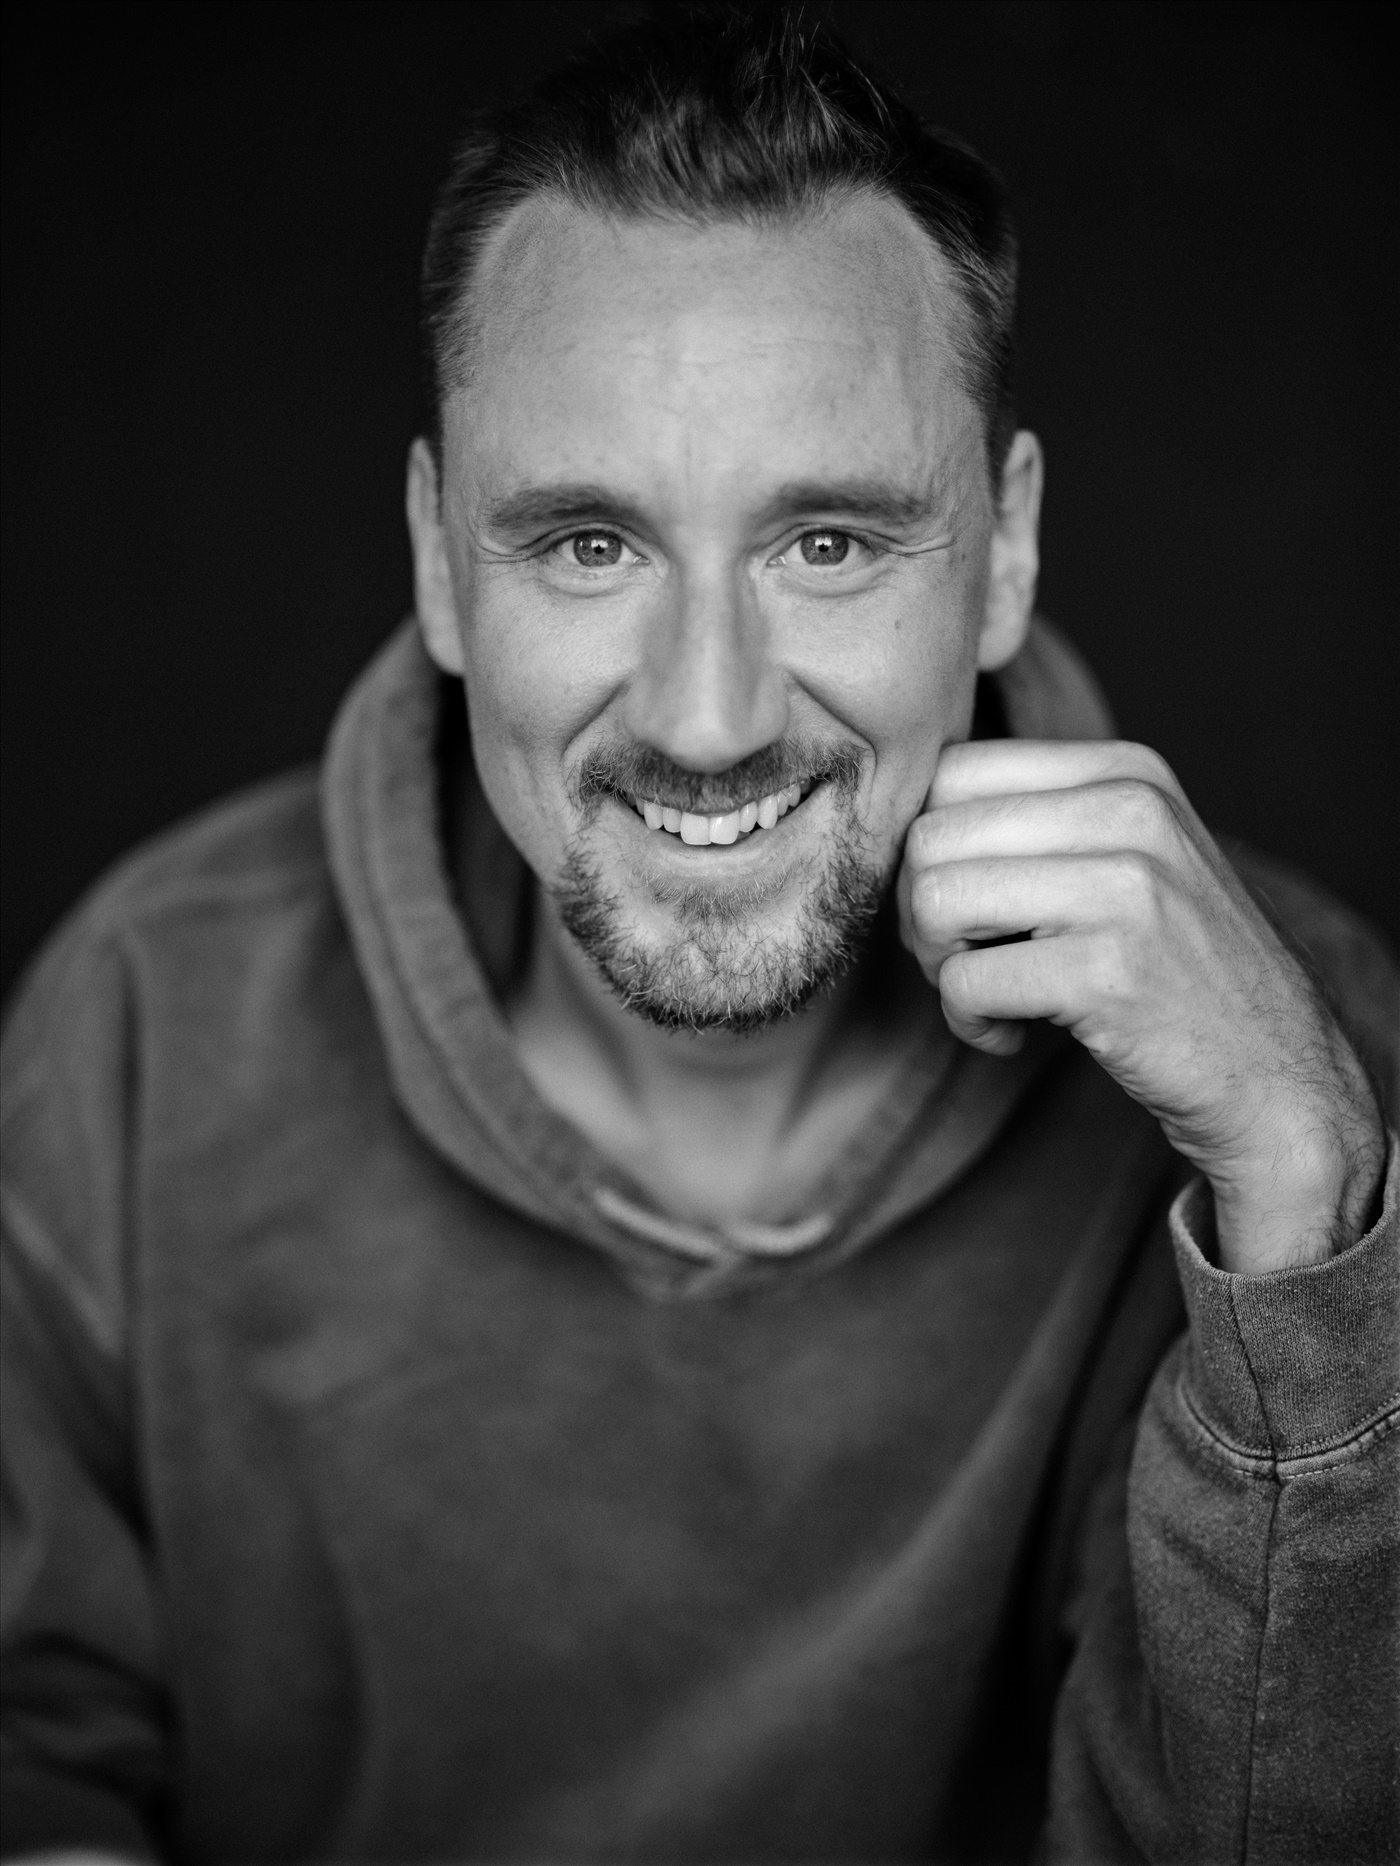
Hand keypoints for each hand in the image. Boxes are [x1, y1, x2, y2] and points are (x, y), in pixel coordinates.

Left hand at [897, 740, 1384, 1273]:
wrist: (1277, 1078)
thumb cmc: (1173, 972)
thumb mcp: (1127, 858)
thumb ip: (1035, 821)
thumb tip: (895, 822)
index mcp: (1127, 770)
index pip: (955, 770)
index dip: (933, 845)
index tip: (970, 904)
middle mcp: (1132, 810)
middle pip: (930, 836)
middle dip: (921, 912)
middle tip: (967, 960)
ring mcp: (1126, 888)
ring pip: (933, 901)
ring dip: (937, 966)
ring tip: (987, 995)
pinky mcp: (1109, 971)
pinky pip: (963, 983)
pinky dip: (968, 1022)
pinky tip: (1012, 1035)